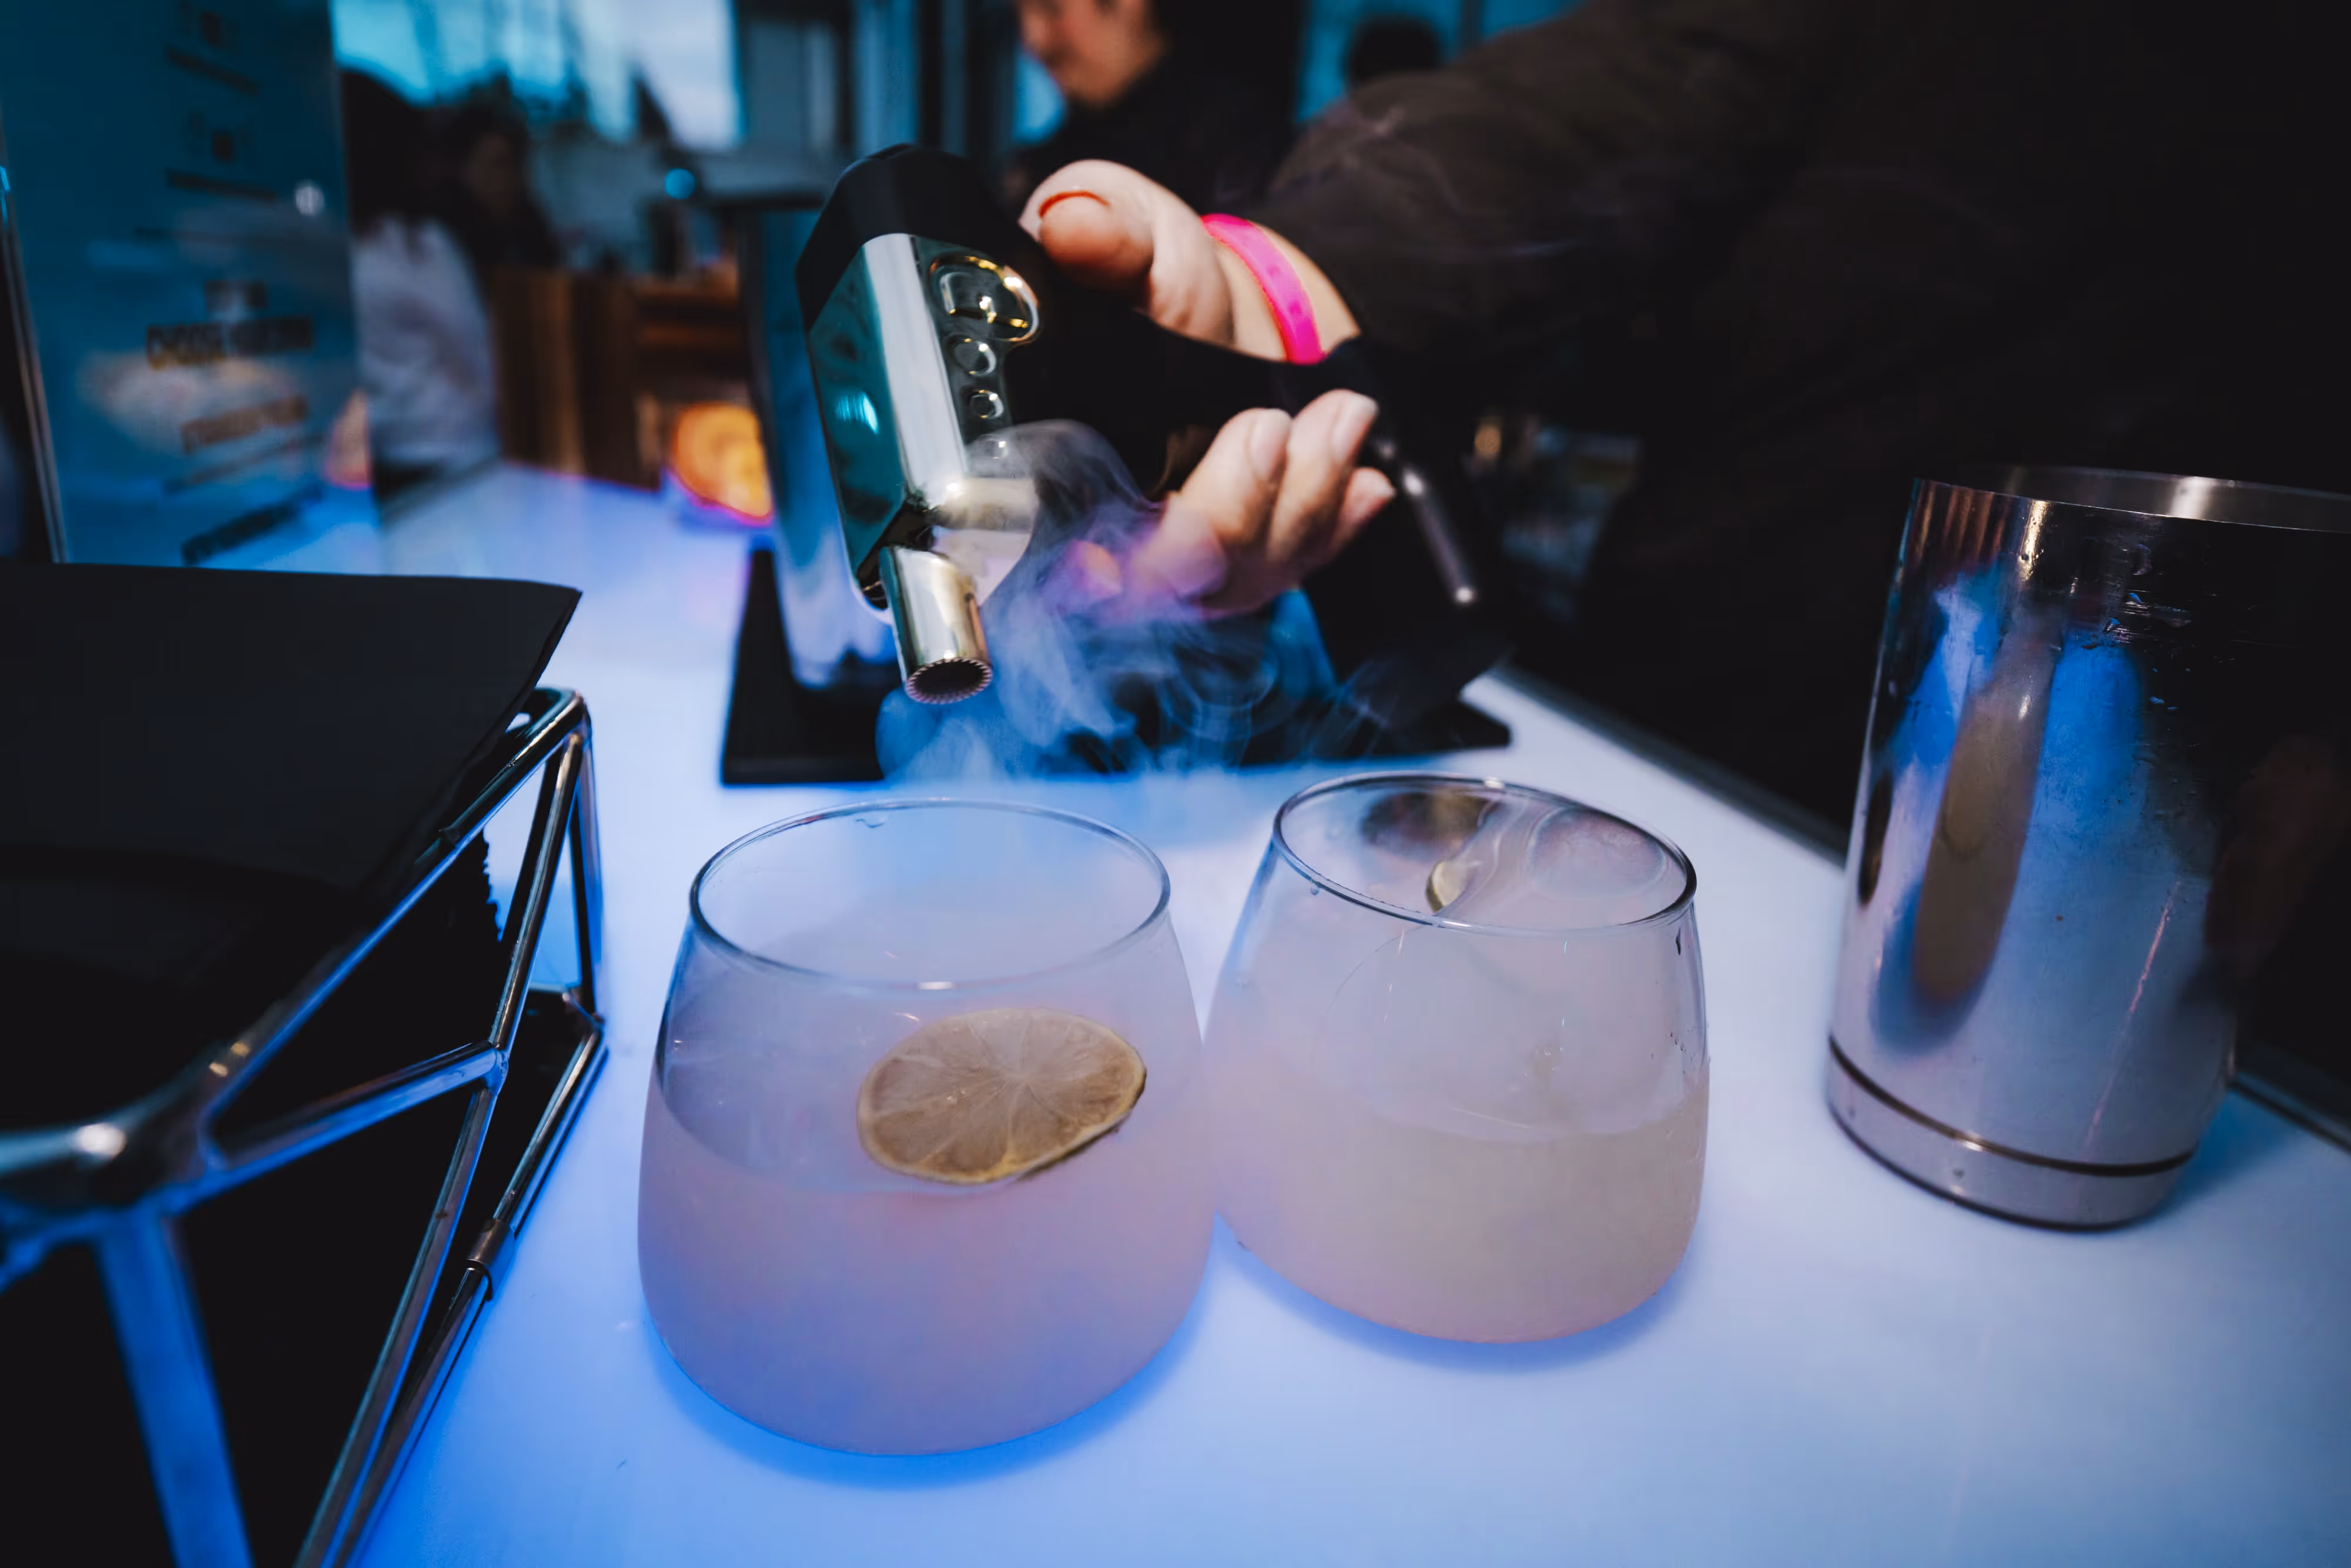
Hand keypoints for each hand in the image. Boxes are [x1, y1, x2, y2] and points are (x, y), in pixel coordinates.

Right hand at [1020, 161, 1386, 614]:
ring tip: (1340, 417)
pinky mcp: (1250, 554)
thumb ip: (1101, 226)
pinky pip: (1294, 568)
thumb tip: (1071, 222)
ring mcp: (1182, 553)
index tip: (1146, 531)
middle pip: (1159, 582)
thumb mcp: (1131, 228)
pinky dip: (1335, 525)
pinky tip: (1365, 483)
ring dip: (1298, 506)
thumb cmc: (1159, 276)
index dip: (1092, 567)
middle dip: (1229, 515)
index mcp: (1054, 463)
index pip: (1050, 555)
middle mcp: (1110, 527)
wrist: (1228, 301)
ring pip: (1237, 581)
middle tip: (1270, 429)